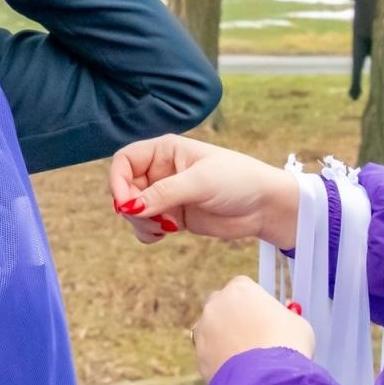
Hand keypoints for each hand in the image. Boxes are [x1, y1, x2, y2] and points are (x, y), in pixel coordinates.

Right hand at [109, 134, 299, 247]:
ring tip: (166, 227)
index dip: (118, 181)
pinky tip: (165, 234)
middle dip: (131, 207)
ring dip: (141, 222)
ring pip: (134, 210)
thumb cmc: (238, 180)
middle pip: (125, 188)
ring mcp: (167, 194)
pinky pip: (147, 226)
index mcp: (164, 151)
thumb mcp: (199, 182)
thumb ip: (163, 194)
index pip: (124, 161)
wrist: (265, 206)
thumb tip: (129, 208)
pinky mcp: (174, 215)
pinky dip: (148, 233)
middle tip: (151, 219)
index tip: (126, 203)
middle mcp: (162, 171)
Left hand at [192, 276, 314, 377]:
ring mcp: (204, 329)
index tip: (263, 317)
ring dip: (223, 339)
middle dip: (233, 317)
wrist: (268, 379)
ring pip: (212, 330)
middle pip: (222, 305)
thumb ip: (282, 317)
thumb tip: (281, 323)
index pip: (243, 287)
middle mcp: (216, 304)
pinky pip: (209, 354)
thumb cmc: (288, 345)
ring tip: (246, 359)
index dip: (253, 303)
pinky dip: (219, 360)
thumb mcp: (296, 323)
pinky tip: (237, 372)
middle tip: (251, 336)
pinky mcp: (199, 354)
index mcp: (240, 289)